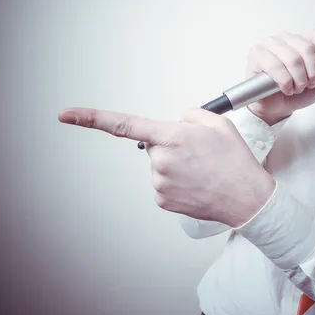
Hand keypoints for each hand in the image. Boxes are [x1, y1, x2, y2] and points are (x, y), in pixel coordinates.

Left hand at [58, 107, 275, 226]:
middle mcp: (161, 161)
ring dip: (174, 164)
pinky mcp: (162, 200)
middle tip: (198, 152)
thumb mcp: (218, 124)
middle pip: (153, 145)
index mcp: (172, 137)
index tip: (66, 114)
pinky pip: (162, 183)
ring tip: (201, 169)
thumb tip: (175, 122)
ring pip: (158, 165)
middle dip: (170, 145)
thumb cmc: (235, 162)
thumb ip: (191, 115)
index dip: (92, 118)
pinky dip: (176, 181)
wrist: (247, 198)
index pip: (125, 125)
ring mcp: (160, 183)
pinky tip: (196, 183)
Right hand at [245, 29, 314, 125]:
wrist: (276, 107)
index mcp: (303, 39)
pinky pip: (275, 66)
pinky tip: (285, 88)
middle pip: (307, 48)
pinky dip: (284, 82)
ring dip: (298, 79)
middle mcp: (286, 38)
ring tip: (296, 88)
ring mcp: (269, 44)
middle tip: (308, 84)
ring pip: (292, 58)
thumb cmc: (297, 92)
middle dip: (312, 72)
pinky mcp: (256, 55)